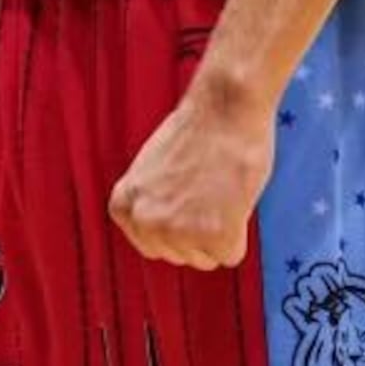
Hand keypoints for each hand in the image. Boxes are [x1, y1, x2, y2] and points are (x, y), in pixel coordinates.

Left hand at [110, 81, 275, 270]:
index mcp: (125, 206)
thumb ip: (150, 204)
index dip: (176, 223)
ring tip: (219, 190)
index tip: (187, 198)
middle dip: (198, 230)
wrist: (226, 107)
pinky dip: (239, 231)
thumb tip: (163, 231)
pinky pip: (230, 255)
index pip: (152, 245)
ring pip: (206, 258)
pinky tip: (233, 199)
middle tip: (208, 190)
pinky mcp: (215, 236)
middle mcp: (146, 222)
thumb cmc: (197, 131)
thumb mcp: (151, 171)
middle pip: (181, 255)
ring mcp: (180, 232)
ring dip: (218, 230)